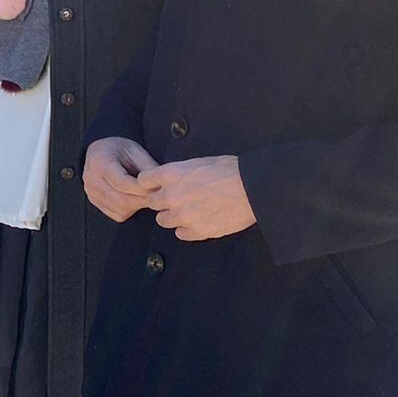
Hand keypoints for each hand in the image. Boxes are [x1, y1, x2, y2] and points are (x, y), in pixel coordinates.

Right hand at [83, 136, 159, 222]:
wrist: (101, 152)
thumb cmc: (119, 150)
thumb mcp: (135, 151)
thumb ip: (147, 167)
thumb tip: (162, 185)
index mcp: (100, 162)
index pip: (122, 183)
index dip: (142, 188)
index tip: (156, 187)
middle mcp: (92, 180)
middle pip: (121, 200)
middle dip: (143, 200)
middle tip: (158, 196)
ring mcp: (92, 193)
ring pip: (120, 209)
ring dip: (138, 206)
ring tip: (148, 196)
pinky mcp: (96, 203)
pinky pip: (117, 214)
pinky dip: (131, 210)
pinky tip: (135, 199)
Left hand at [138, 154, 256, 241]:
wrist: (254, 188)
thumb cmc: (231, 170)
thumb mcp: (199, 162)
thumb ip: (180, 173)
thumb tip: (171, 179)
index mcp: (171, 174)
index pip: (143, 181)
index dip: (151, 183)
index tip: (157, 186)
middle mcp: (172, 196)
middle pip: (152, 203)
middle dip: (162, 201)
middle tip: (177, 199)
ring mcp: (183, 215)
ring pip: (163, 220)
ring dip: (173, 216)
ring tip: (189, 211)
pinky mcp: (197, 231)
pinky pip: (180, 234)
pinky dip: (187, 229)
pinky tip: (198, 221)